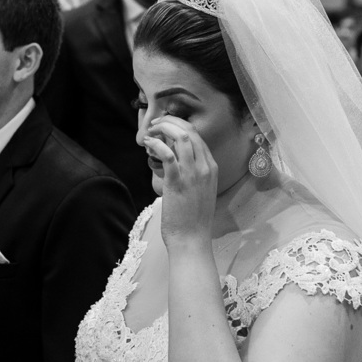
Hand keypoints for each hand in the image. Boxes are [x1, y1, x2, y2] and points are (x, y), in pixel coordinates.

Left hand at [143, 117, 217, 250]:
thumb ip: (193, 173)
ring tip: (151, 130)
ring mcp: (193, 174)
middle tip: (156, 123)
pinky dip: (156, 144)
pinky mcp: (177, 182)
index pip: (197, 136)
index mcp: (212, 168)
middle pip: (190, 131)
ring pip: (181, 137)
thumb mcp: (200, 190)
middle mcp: (205, 167)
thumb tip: (175, 160)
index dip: (180, 125)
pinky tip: (149, 144)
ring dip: (163, 128)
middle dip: (171, 121)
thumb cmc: (193, 219)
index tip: (166, 125)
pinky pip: (168, 154)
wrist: (192, 239)